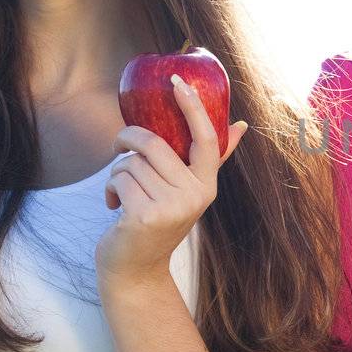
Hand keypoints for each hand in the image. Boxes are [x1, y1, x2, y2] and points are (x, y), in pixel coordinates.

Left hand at [95, 73, 247, 283]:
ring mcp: (172, 207)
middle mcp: (195, 195)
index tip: (177, 81)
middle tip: (118, 146)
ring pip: (132, 162)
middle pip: (154, 144)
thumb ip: (210, 160)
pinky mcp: (145, 216)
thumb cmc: (157, 222)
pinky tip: (114, 206)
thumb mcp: (185, 191)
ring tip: (122, 193)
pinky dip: (110, 189)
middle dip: (128, 140)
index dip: (192, 107)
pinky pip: (120, 180)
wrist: (136, 269)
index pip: (206, 138)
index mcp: (206, 185)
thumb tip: (241, 125)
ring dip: (117, 173)